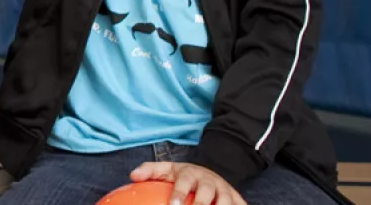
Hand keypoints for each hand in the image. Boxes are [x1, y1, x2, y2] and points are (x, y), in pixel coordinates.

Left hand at [131, 162, 246, 204]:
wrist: (210, 174)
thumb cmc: (184, 176)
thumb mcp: (167, 169)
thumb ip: (150, 171)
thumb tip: (132, 176)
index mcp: (192, 174)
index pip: (185, 182)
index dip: (180, 193)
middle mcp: (211, 182)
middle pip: (208, 193)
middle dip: (201, 204)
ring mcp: (226, 191)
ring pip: (226, 201)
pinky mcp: (237, 199)